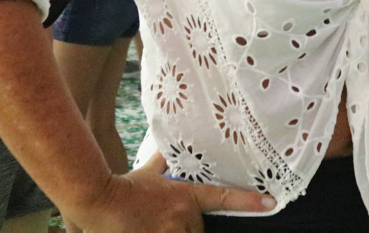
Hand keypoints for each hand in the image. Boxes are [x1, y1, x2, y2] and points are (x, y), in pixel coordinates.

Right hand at [68, 153, 276, 232]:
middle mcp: (183, 217)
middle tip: (165, 221)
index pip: (223, 198)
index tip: (270, 201)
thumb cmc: (123, 186)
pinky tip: (150, 229)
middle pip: (199, 231)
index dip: (248, 200)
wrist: (97, 198)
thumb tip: (168, 144)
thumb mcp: (148, 171)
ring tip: (155, 225)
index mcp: (185, 197)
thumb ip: (163, 161)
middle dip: (188, 229)